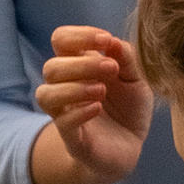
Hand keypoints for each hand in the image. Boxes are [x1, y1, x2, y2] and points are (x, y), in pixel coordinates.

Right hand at [31, 25, 152, 183]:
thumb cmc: (129, 108)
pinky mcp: (72, 137)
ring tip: (102, 91)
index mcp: (79, 65)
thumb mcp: (137, 78)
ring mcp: (65, 113)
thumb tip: (113, 42)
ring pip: (46, 94)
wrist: (130, 147)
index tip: (105, 40)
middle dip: (82, 64)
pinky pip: (61, 122)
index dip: (78, 36)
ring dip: (74, 88)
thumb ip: (127, 58)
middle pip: (52, 67)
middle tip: (112, 68)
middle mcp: (66, 86)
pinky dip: (78, 112)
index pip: (61, 40)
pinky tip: (98, 108)